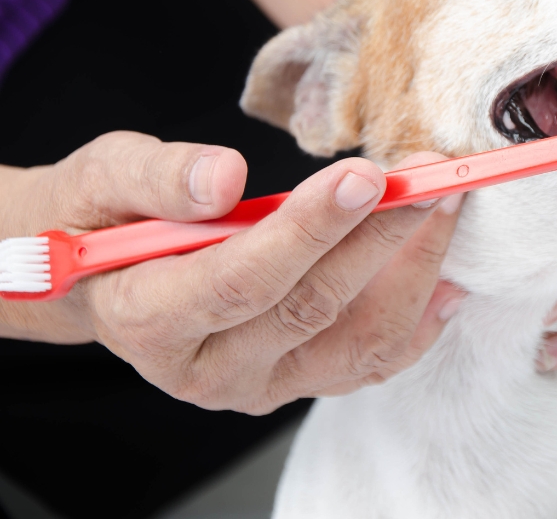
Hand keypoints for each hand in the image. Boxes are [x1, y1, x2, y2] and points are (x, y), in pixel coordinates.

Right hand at [0, 132, 464, 413]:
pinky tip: (450, 277)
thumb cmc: (104, 218)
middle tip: (431, 176)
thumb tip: (224, 179)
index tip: (366, 176)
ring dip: (414, 272)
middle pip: (312, 308)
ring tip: (448, 206)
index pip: (242, 281)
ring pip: (356, 342)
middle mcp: (209, 369)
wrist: (103, 275)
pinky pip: (371, 363)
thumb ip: (154, 178)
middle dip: (382, 235)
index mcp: (149, 319)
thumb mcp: (102, 177)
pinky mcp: (298, 381)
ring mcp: (261, 385)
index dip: (308, 231)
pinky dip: (419, 321)